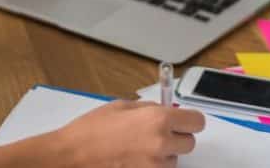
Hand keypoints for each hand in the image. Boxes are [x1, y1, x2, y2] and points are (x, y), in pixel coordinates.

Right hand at [53, 100, 204, 166]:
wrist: (72, 156)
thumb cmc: (91, 130)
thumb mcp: (122, 106)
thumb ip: (149, 108)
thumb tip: (165, 110)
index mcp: (158, 120)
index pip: (197, 122)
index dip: (190, 120)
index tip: (184, 120)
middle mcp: (161, 144)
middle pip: (189, 143)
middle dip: (177, 137)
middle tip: (158, 133)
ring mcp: (155, 167)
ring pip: (174, 160)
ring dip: (164, 154)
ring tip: (138, 148)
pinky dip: (152, 166)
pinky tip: (133, 159)